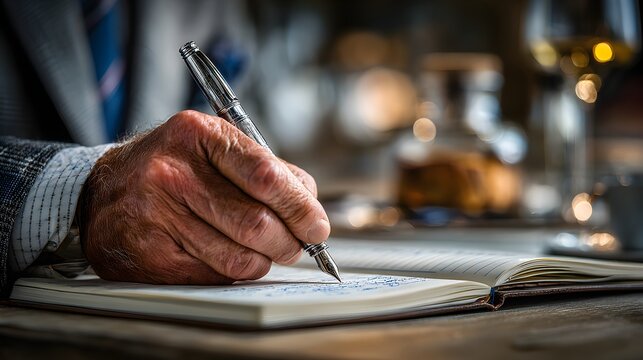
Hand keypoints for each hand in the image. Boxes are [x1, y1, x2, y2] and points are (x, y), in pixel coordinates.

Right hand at [78, 110, 329, 283]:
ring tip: (265, 251)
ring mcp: (158, 215)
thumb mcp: (213, 146)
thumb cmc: (172, 167)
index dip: (301, 207)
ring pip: (239, 257)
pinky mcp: (150, 255)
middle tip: (297, 245)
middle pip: (257, 223)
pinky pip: (215, 274)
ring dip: (265, 260)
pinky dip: (235, 270)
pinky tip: (230, 255)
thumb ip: (266, 169)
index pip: (266, 176)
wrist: (105, 191)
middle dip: (290, 242)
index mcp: (198, 135)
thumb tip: (310, 205)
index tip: (317, 225)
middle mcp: (173, 173)